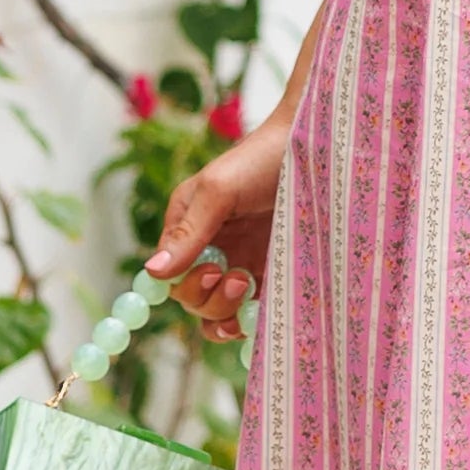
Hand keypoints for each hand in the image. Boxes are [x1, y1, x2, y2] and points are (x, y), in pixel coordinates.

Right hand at [148, 111, 291, 341]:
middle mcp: (211, 248)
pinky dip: (253, 321)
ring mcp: (242, 263)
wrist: (316, 147)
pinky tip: (264, 313)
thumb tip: (152, 273)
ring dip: (229, 314)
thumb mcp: (219, 190)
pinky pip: (252, 313)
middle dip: (211, 298)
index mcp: (188, 226)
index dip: (187, 283)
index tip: (214, 271)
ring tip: (250, 287)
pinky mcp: (272, 274)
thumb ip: (188, 232)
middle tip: (239, 279)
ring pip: (219, 313)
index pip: (171, 276)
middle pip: (193, 299)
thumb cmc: (262, 159)